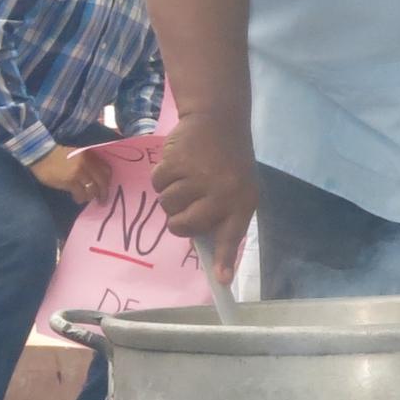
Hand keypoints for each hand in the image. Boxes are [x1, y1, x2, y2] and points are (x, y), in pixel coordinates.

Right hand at [29, 144, 114, 205]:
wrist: (40, 152)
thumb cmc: (56, 151)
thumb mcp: (76, 151)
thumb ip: (87, 159)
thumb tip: (93, 172)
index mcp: (90, 155)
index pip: (106, 169)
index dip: (107, 179)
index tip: (106, 186)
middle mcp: (86, 164)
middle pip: (102, 182)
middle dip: (103, 193)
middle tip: (102, 200)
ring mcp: (78, 173)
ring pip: (91, 189)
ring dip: (90, 196)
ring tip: (87, 199)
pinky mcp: (69, 181)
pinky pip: (80, 193)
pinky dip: (80, 198)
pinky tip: (77, 199)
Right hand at [153, 117, 259, 281]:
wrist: (218, 117)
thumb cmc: (227, 160)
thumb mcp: (236, 189)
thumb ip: (222, 219)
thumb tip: (213, 261)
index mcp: (241, 202)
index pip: (232, 237)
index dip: (224, 260)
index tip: (220, 281)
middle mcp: (223, 194)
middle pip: (183, 227)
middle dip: (179, 218)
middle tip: (188, 200)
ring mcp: (199, 178)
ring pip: (167, 206)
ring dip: (171, 193)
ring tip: (188, 175)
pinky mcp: (177, 163)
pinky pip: (157, 184)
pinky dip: (162, 175)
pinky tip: (180, 162)